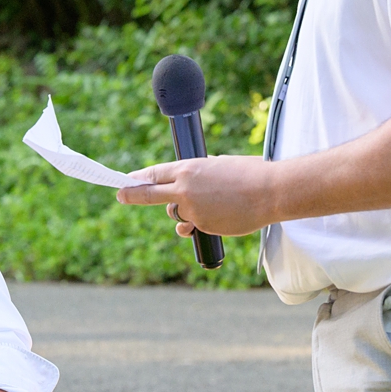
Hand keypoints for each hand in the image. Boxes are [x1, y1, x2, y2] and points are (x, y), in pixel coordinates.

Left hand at [117, 154, 276, 237]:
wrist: (269, 192)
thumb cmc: (250, 173)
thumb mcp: (220, 165)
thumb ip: (201, 173)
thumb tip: (194, 181)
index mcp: (188, 168)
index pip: (154, 174)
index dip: (138, 178)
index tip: (126, 181)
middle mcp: (184, 189)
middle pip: (148, 194)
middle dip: (131, 195)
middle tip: (120, 196)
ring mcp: (192, 210)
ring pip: (177, 214)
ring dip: (184, 212)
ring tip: (206, 207)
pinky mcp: (203, 226)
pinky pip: (195, 226)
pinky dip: (202, 223)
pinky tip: (221, 215)